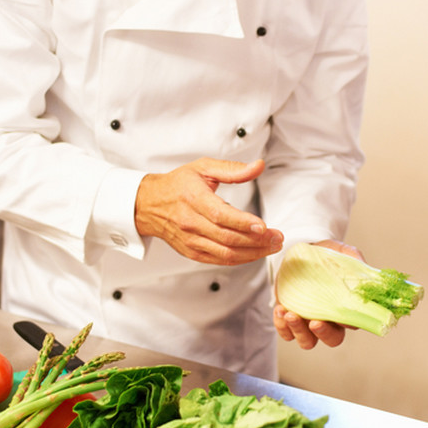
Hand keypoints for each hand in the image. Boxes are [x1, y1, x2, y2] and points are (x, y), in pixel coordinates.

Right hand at [134, 158, 282, 264]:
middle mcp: (191, 223)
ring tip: (272, 247)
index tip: (264, 226)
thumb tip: (258, 166)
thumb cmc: (177, 184)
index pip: (221, 215)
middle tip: (277, 237)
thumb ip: (232, 169)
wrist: (149, 204)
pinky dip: (240, 259)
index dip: (243, 223)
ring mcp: (191, 240)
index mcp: (194, 199)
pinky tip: (255, 253)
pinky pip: (219, 260)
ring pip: (226, 254)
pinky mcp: (192, 252)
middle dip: (257, 241)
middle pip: (227, 238)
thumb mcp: (203, 168)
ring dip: (253, 253)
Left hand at [273, 240, 361, 348]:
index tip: (342, 316)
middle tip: (315, 322)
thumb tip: (365, 271)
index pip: (353, 323)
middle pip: (332, 340)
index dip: (349, 323)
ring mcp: (308, 321)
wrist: (302, 252)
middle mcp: (329, 320)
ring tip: (290, 314)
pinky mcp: (289, 318)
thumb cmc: (327, 255)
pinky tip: (280, 310)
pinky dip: (282, 326)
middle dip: (323, 334)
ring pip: (307, 341)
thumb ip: (355, 260)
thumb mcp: (343, 253)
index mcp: (346, 308)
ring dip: (299, 331)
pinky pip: (286, 332)